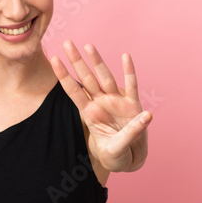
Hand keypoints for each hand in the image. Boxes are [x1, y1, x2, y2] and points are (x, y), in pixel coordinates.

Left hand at [50, 40, 151, 171]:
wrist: (129, 159)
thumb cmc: (115, 154)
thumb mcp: (116, 149)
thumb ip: (129, 133)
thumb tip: (146, 117)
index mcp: (90, 114)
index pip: (74, 91)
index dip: (64, 77)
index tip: (54, 60)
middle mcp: (101, 103)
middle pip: (86, 79)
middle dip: (76, 61)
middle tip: (67, 42)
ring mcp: (116, 102)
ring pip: (105, 78)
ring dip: (97, 62)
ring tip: (88, 46)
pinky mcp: (132, 105)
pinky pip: (131, 85)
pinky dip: (128, 71)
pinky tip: (125, 56)